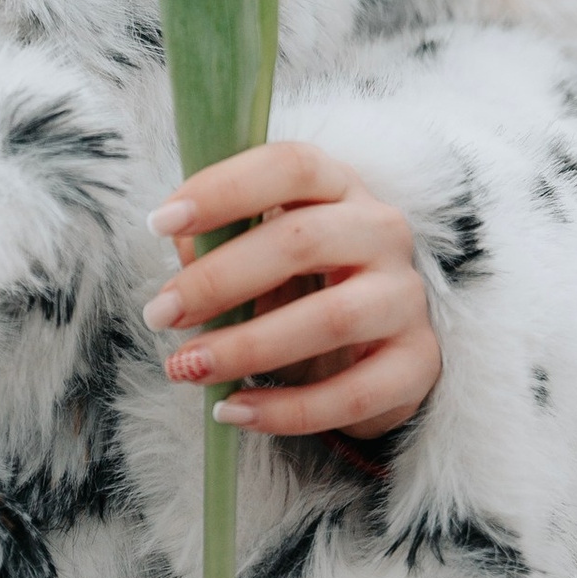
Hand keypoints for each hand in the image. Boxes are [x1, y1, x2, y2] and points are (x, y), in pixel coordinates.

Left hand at [143, 140, 442, 440]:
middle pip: (302, 241)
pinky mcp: (417, 363)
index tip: (159, 222)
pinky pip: (353, 393)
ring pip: (329, 319)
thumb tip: (184, 247)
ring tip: (187, 367)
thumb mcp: (259, 246)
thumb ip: (221, 237)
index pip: (289, 166)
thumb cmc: (299, 278)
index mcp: (339, 185)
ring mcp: (405, 297)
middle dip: (219, 280)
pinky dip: (287, 409)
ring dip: (247, 347)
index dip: (223, 189)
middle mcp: (381, 230)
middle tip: (159, 313)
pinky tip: (234, 410)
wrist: (373, 343)